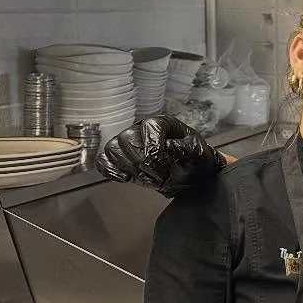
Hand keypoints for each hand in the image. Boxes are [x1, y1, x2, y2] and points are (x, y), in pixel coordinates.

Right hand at [96, 115, 223, 196]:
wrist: (192, 176)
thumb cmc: (195, 160)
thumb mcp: (199, 153)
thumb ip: (184, 148)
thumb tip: (167, 147)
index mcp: (163, 123)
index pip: (150, 126)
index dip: (154, 147)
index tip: (163, 164)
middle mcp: (142, 129)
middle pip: (127, 139)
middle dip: (143, 163)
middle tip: (160, 176)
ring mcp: (128, 143)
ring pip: (113, 148)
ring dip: (130, 168)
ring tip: (149, 179)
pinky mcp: (120, 158)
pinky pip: (103, 160)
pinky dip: (109, 170)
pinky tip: (124, 178)